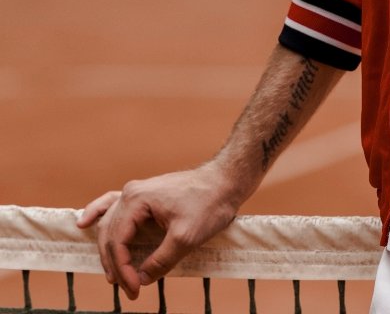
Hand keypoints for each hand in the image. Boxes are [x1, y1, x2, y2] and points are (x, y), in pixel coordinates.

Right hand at [77, 164, 239, 299]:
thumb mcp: (186, 237)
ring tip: (112, 274)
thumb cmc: (209, 203)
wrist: (226, 180)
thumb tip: (142, 279)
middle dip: (117, 265)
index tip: (135, 290)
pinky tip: (83, 223)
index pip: (118, 243)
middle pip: (111, 236)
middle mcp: (131, 193)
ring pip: (111, 225)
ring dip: (109, 251)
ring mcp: (137, 192)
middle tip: (128, 289)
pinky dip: (98, 214)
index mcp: (136, 200)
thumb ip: (161, 260)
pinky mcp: (145, 195)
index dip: (123, 270)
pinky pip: (113, 205)